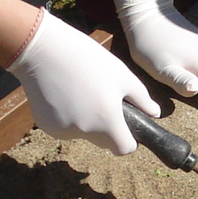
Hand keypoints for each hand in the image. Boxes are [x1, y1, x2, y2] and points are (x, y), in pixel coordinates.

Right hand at [7, 9, 159, 153]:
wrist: (43, 49)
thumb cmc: (87, 59)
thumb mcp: (121, 75)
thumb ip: (141, 98)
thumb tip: (155, 113)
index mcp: (107, 120)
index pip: (124, 149)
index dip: (128, 140)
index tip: (125, 126)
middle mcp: (85, 131)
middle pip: (104, 141)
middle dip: (106, 127)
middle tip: (101, 98)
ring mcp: (64, 131)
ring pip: (83, 133)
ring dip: (86, 120)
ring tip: (80, 90)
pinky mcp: (47, 126)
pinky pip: (65, 127)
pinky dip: (68, 116)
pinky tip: (64, 93)